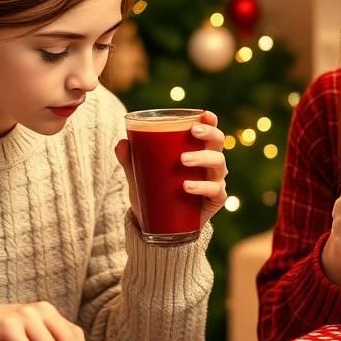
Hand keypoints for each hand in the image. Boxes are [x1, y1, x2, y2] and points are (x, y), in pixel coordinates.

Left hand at [114, 110, 227, 228]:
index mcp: (198, 150)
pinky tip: (187, 186)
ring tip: (183, 160)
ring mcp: (214, 181)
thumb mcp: (140, 175)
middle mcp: (210, 164)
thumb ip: (130, 159)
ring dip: (203, 158)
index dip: (210, 121)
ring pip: (219, 164)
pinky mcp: (214, 201)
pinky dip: (202, 187)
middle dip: (209, 134)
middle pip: (218, 143)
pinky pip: (215, 191)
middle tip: (193, 132)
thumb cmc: (155, 191)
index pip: (209, 132)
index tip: (204, 114)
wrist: (160, 226)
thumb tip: (121, 143)